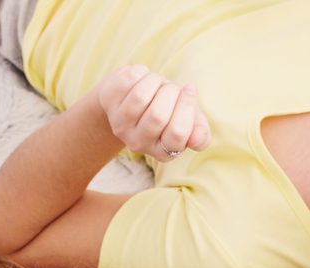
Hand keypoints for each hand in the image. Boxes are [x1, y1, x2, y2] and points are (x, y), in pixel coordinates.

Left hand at [93, 65, 210, 161]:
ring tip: (159, 82)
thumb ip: (200, 133)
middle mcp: (139, 143)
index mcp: (162, 152)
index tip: (189, 90)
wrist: (134, 98)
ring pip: (141, 97)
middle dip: (171, 92)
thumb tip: (197, 138)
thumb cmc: (168, 111)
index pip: (177, 134)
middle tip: (173, 88)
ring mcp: (121, 124)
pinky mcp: (109, 101)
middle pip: (158, 115)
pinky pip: (129, 80)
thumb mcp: (189, 123)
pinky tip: (143, 78)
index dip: (187, 108)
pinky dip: (142, 72)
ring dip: (156, 81)